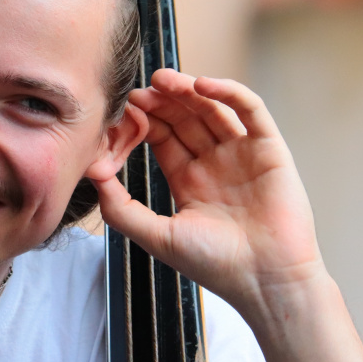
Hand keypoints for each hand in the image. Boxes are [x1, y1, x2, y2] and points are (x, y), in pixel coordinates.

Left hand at [94, 69, 325, 316]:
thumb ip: (122, 208)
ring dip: (188, 90)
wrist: (267, 281)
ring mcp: (243, 153)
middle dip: (161, 101)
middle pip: (184, 118)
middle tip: (138, 90)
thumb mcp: (158, 236)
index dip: (143, 121)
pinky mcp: (270, 148)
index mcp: (190, 181)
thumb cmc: (217, 265)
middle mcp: (216, 163)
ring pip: (213, 108)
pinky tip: (202, 84)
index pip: (162, 138)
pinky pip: (250, 110)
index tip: (122, 110)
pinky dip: (228, 92)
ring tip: (163, 79)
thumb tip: (92, 174)